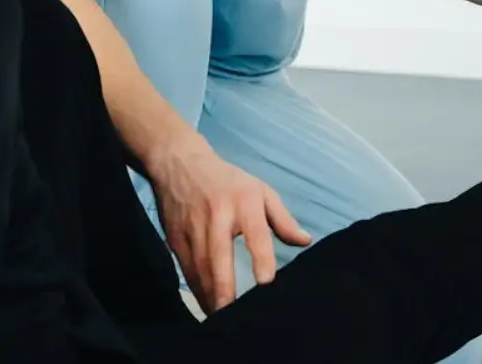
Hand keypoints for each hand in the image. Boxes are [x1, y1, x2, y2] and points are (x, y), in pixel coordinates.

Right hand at [148, 140, 311, 313]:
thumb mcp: (260, 190)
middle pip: (219, 259)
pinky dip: (197, 290)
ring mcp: (192, 229)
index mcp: (243, 202)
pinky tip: (207, 305)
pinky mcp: (175, 238)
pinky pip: (186, 270)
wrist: (178, 163)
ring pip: (200, 270)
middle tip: (235, 317)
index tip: (267, 286)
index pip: (255, 235)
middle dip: (225, 291)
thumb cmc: (227, 181)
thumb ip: (283, 218)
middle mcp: (216, 217)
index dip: (261, 261)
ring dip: (211, 297)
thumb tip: (305, 242)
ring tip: (222, 319)